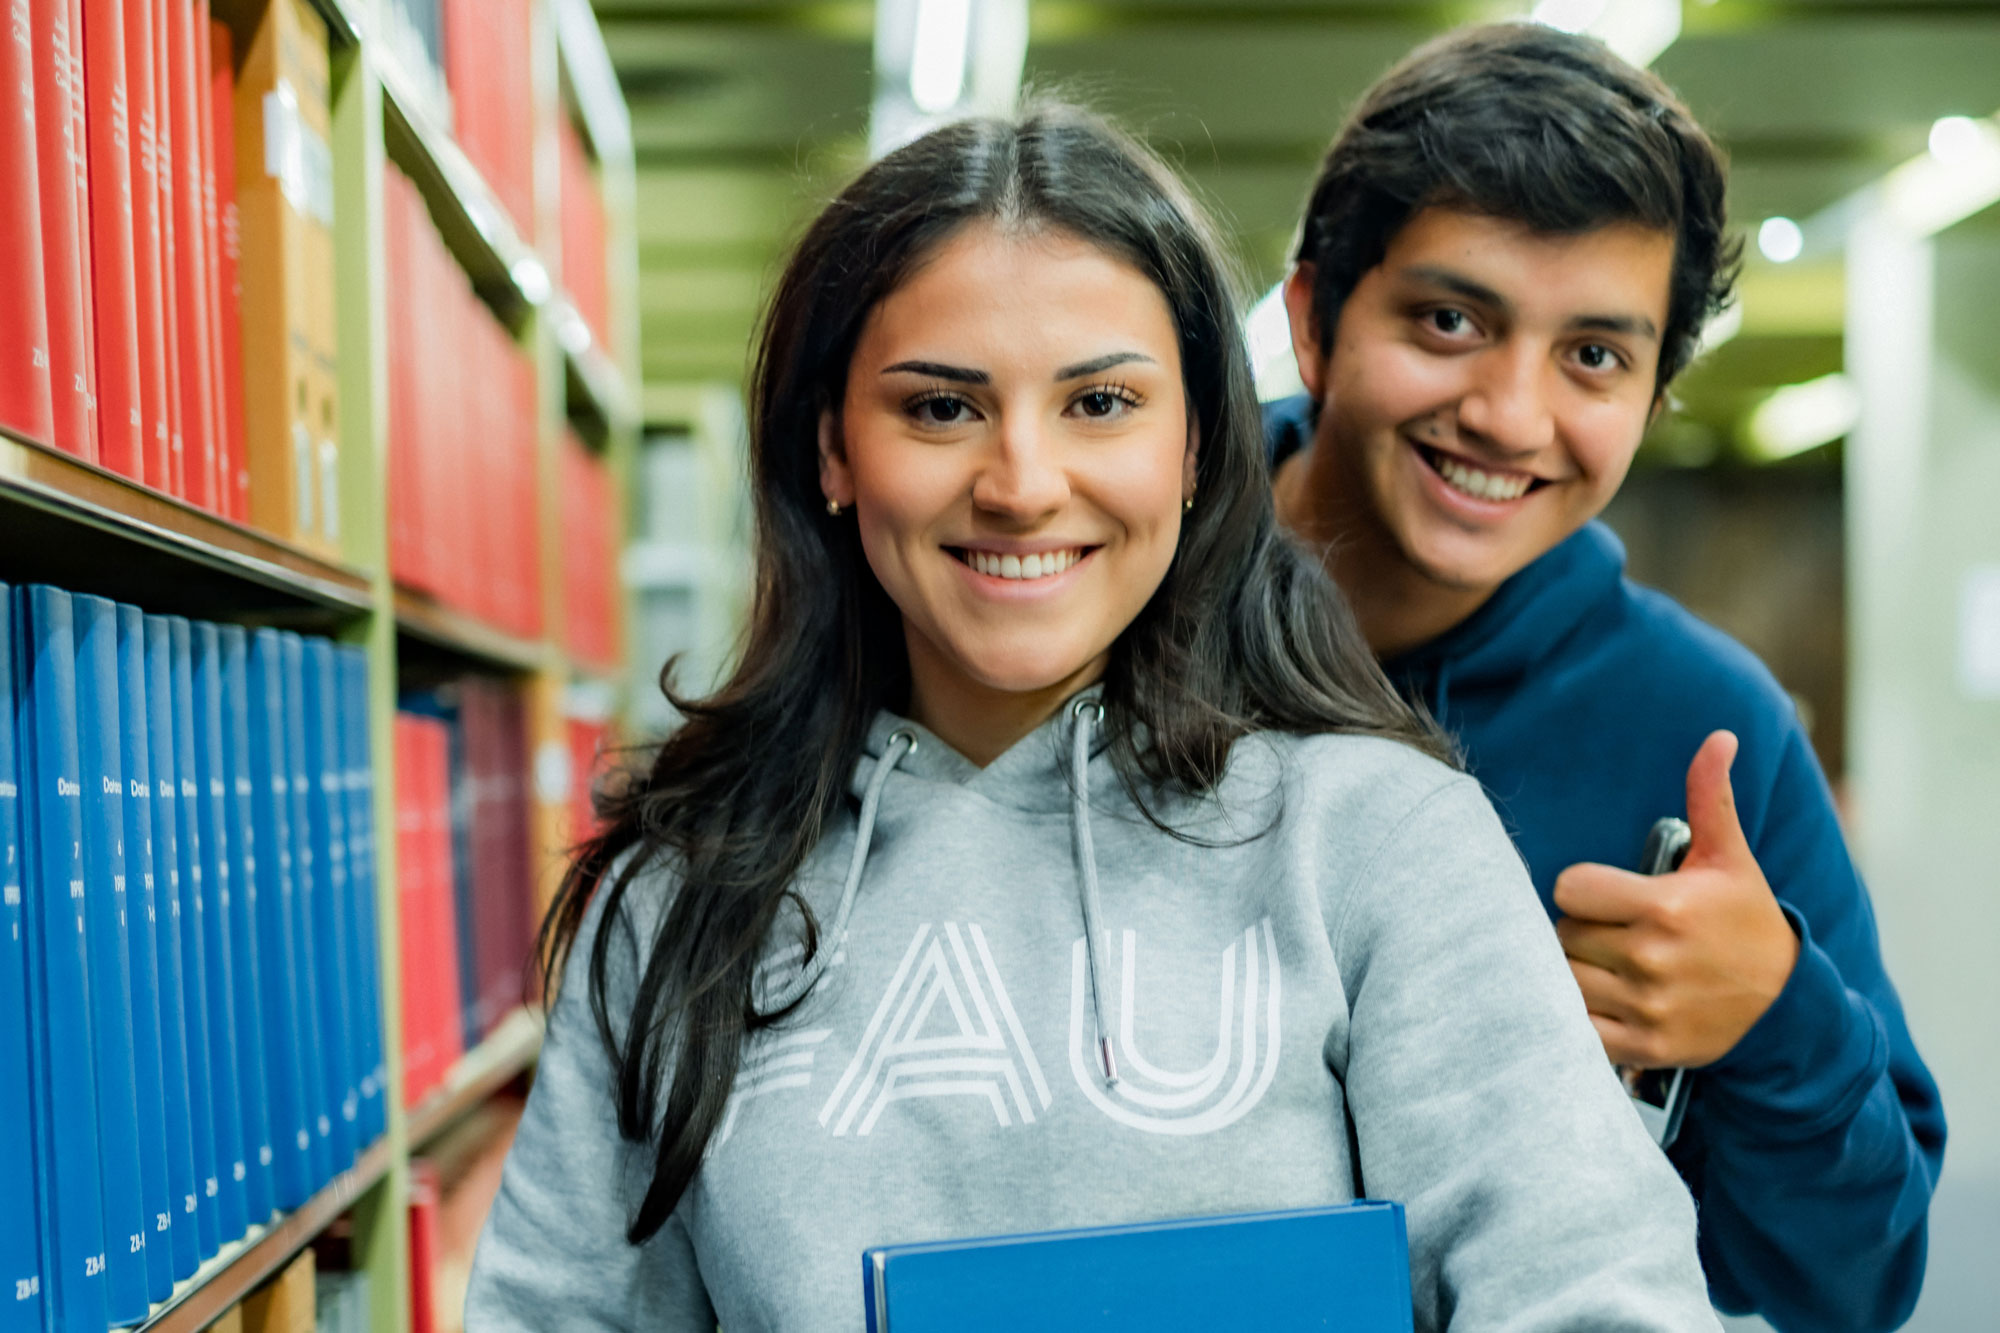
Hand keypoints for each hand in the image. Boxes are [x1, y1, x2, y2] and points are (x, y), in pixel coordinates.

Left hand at [1553, 731, 1800, 1068]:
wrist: (1786, 1004)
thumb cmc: (1745, 921)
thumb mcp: (1730, 859)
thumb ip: (1711, 797)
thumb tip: (1719, 737)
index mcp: (1667, 907)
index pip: (1570, 890)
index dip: (1581, 890)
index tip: (1602, 896)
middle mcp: (1654, 959)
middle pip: (1563, 935)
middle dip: (1579, 930)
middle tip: (1607, 932)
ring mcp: (1648, 1007)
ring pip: (1564, 979)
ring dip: (1575, 972)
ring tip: (1603, 964)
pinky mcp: (1644, 1047)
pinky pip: (1578, 1028)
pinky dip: (1579, 1016)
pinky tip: (1601, 1001)